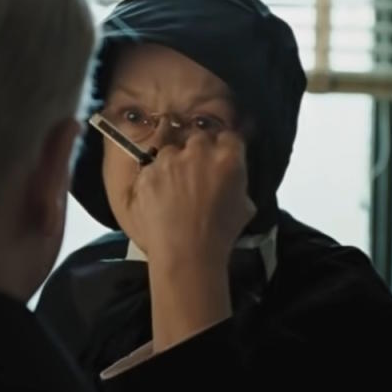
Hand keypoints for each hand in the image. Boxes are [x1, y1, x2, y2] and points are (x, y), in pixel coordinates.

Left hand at [126, 131, 255, 351]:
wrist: (186, 253)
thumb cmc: (220, 235)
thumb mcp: (245, 206)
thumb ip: (237, 182)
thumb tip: (231, 175)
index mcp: (228, 157)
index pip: (228, 137)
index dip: (223, 148)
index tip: (219, 159)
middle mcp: (198, 152)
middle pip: (198, 139)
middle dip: (197, 153)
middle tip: (196, 175)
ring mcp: (169, 160)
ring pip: (170, 152)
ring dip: (173, 165)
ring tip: (173, 191)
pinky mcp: (146, 172)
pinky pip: (150, 169)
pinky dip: (153, 181)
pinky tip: (157, 200)